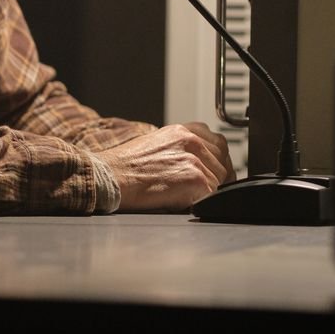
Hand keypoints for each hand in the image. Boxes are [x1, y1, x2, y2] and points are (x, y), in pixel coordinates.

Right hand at [95, 123, 232, 211]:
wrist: (111, 175)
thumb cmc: (125, 165)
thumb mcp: (155, 143)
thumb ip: (180, 148)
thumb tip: (197, 163)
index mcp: (183, 131)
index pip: (217, 144)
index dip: (215, 161)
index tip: (210, 171)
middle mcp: (192, 141)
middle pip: (223, 163)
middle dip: (214, 177)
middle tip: (197, 189)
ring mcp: (196, 159)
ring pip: (219, 182)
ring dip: (206, 192)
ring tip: (182, 194)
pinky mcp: (197, 179)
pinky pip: (213, 196)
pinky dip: (200, 202)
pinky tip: (181, 200)